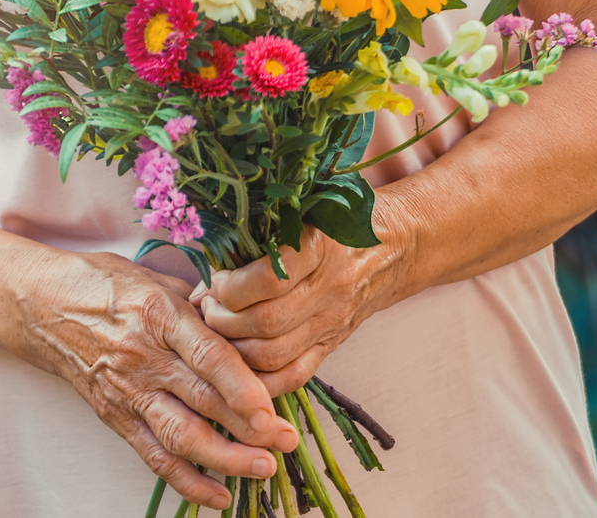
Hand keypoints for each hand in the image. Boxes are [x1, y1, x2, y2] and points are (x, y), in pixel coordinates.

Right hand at [14, 250, 298, 509]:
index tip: (271, 409)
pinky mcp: (115, 416)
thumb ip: (203, 304)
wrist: (43, 305)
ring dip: (225, 459)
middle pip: (202, 401)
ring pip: (181, 436)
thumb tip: (249, 320)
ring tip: (263, 468)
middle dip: (248, 427)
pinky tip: (220, 495)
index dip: (240, 386)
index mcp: (161, 315)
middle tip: (285, 440)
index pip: (207, 355)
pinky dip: (187, 481)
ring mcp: (128, 391)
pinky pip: (153, 456)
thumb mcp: (159, 279)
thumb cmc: (109, 284)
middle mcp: (145, 357)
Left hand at [189, 221, 407, 396]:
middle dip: (223, 322)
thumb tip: (201, 286)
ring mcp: (334, 320)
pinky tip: (239, 366)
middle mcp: (331, 287)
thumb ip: (253, 244)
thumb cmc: (339, 220)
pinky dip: (259, 381)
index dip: (230, 287)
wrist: (395, 244)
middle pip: (266, 323)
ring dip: (234, 351)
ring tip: (219, 332)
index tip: (216, 281)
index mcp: (320, 246)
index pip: (268, 279)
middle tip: (208, 310)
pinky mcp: (334, 343)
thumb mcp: (302, 215)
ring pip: (274, 355)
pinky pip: (293, 377)